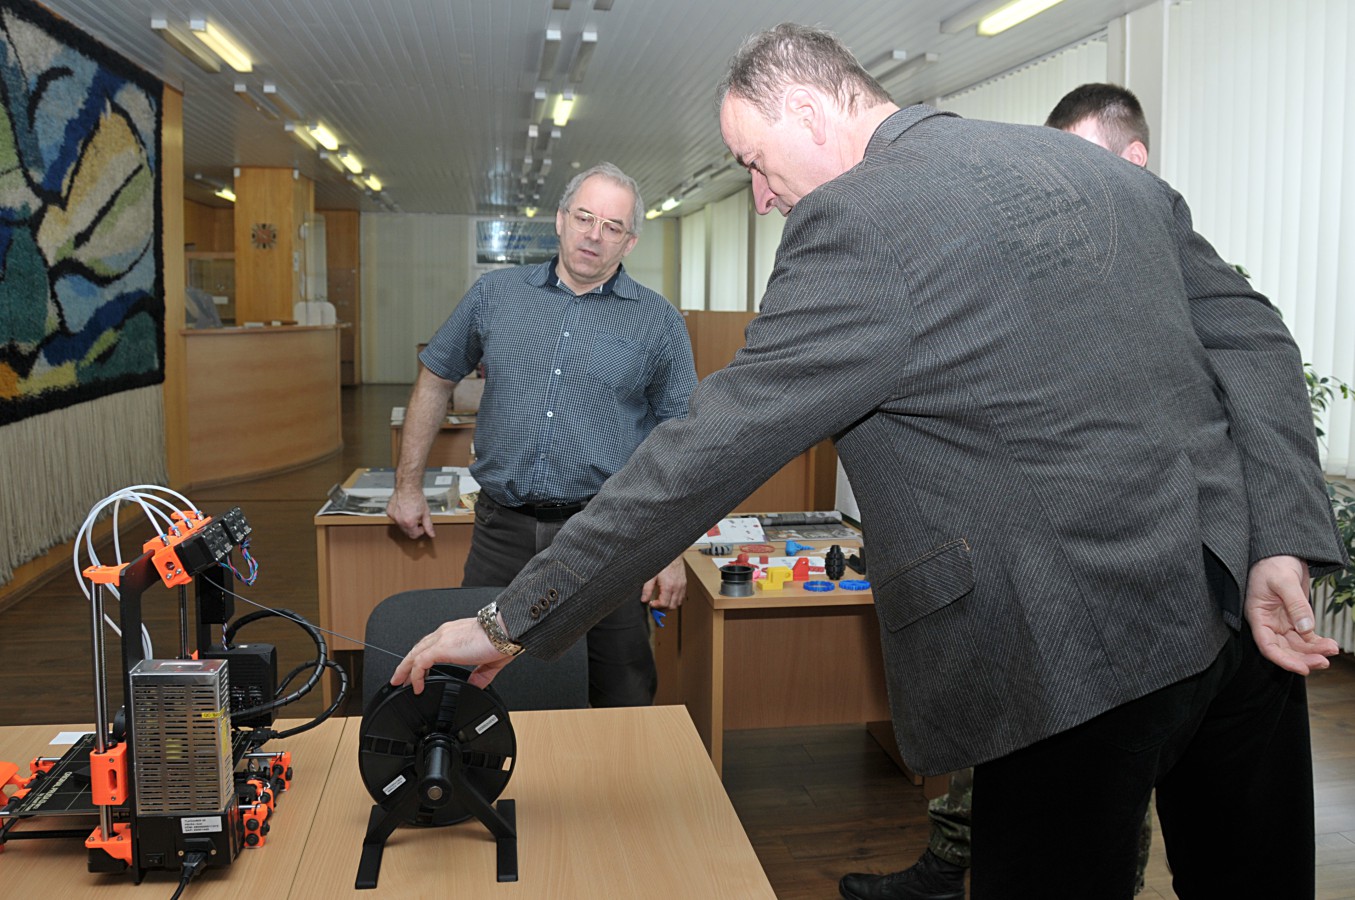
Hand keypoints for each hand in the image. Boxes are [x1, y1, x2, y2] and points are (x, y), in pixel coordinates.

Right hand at [387, 489, 434, 539]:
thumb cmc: (417, 497)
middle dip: (413, 527)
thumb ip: (428, 526)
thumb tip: (432, 535)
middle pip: (406, 532)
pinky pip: (395, 519)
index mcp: (409, 523)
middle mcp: (399, 521)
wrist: (408, 487)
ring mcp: (393, 517)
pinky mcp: (389, 512)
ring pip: (400, 526)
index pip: (413, 535)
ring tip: (411, 513)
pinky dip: (400, 517)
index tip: (422, 526)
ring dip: (406, 522)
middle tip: (417, 519)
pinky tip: (404, 510)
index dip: (420, 531)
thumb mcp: (426, 513)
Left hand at [390, 618, 514, 692]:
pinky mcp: (441, 647)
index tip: (418, 672)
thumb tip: (475, 685)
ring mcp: (442, 638)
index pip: (430, 645)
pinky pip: (420, 663)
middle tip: (400, 678)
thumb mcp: (489, 662)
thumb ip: (480, 675)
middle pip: (418, 648)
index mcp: (454, 633)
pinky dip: (415, 676)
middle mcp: (445, 632)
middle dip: (407, 664)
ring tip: (400, 683)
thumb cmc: (502, 641)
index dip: (421, 659)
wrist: (505, 632)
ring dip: (405, 669)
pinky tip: (417, 686)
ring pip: (414, 654)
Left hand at [640, 557, 686, 609]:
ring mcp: (682, 586)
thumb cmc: (663, 562)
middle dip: (663, 609)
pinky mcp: (684, 584)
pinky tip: (669, 597)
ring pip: (678, 603)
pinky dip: (676, 600)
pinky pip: (682, 597)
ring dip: (670, 606)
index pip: (664, 604)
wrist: (672, 553)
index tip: (651, 604)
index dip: (656, 606)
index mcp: (668, 586)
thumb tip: (644, 599)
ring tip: (662, 603)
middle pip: (672, 606)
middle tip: (655, 606)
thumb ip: (647, 589)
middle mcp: (677, 587)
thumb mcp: (651, 576)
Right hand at [1244, 555, 1338, 674]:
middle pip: (1284, 649)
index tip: (1303, 669)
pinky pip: (1306, 636)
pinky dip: (1317, 642)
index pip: (1267, 645)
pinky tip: (1330, 644)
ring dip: (1314, 650)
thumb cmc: (1273, 562)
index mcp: (1258, 616)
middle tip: (1324, 661)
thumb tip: (1306, 629)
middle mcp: (1269, 622)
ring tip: (1333, 648)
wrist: (1280, 551)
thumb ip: (1296, 605)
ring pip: (1297, 644)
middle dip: (1303, 657)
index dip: (1284, 660)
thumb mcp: (1283, 581)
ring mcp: (1282, 621)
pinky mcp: (1295, 617)